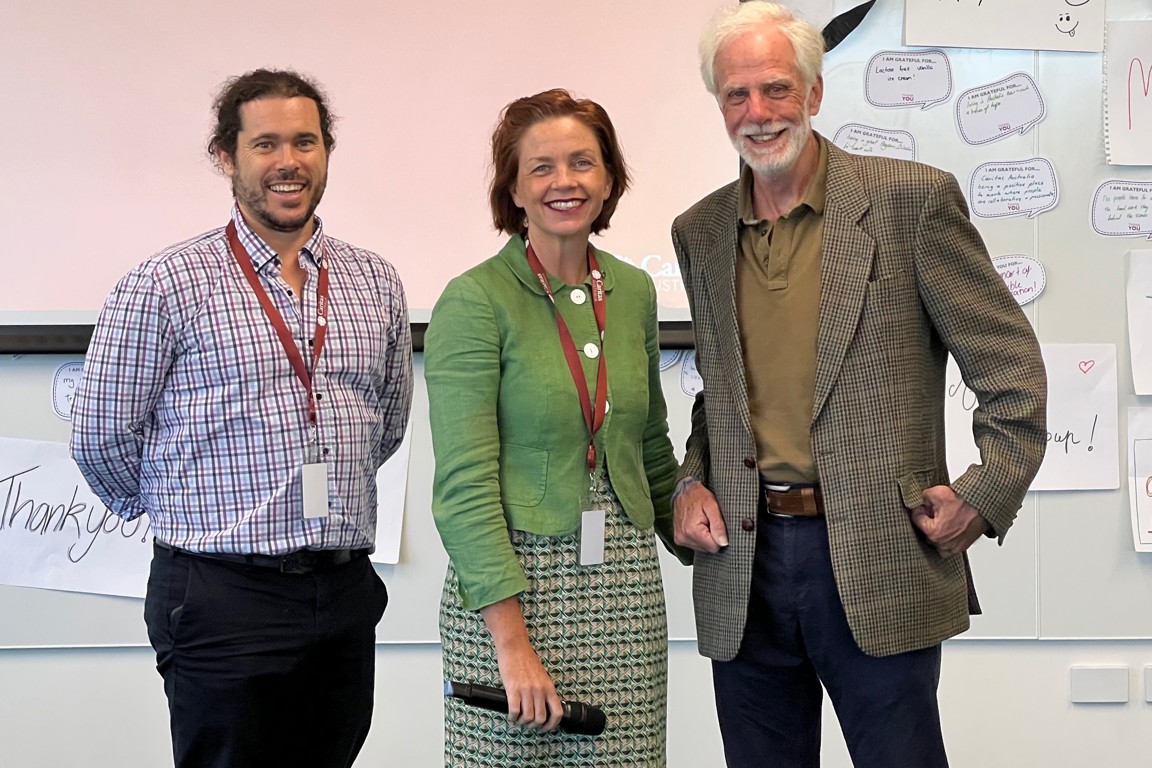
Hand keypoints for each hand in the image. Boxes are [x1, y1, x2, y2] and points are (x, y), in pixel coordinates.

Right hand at [480, 597, 563, 731]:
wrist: (515, 647)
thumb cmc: (527, 660)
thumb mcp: (542, 676)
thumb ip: (544, 691)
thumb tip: (544, 707)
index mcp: (549, 688)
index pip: (557, 713)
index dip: (552, 725)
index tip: (545, 728)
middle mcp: (540, 690)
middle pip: (540, 719)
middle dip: (533, 725)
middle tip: (527, 722)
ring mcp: (527, 690)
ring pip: (527, 717)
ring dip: (521, 722)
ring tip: (518, 718)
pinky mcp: (513, 689)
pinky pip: (514, 711)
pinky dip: (512, 717)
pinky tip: (510, 715)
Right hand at [674, 480, 728, 551]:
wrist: (684, 490)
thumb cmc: (698, 496)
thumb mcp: (713, 506)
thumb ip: (719, 525)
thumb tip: (723, 542)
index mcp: (692, 531)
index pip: (714, 546)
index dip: (719, 536)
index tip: (715, 523)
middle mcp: (683, 537)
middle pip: (708, 548)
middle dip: (712, 536)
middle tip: (709, 521)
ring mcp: (680, 539)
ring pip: (702, 547)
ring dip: (705, 536)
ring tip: (703, 522)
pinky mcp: (679, 539)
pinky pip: (695, 544)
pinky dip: (699, 537)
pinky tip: (697, 525)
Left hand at [909, 485, 988, 557]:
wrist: (984, 506)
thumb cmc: (965, 502)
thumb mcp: (937, 493)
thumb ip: (922, 498)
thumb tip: (919, 502)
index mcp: (933, 532)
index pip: (915, 519)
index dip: (920, 509)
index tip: (925, 505)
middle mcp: (942, 543)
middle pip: (924, 531)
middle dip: (927, 520)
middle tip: (935, 511)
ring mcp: (951, 548)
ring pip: (934, 541)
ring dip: (935, 531)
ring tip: (943, 519)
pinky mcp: (960, 548)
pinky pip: (946, 546)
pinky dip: (945, 538)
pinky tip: (949, 527)